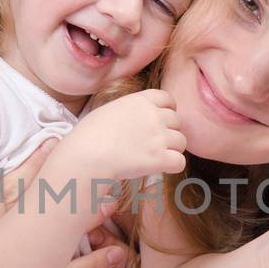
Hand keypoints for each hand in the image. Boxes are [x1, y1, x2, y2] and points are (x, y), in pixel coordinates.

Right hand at [55, 89, 186, 181]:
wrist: (87, 155)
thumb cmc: (88, 136)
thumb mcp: (108, 111)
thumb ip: (128, 111)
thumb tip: (134, 121)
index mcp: (140, 101)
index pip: (168, 98)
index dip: (168, 110)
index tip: (162, 121)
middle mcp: (154, 116)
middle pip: (177, 121)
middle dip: (169, 132)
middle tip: (155, 144)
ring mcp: (159, 137)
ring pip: (181, 142)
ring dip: (172, 150)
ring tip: (155, 157)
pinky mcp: (160, 158)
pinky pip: (180, 161)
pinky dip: (173, 166)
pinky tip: (161, 169)